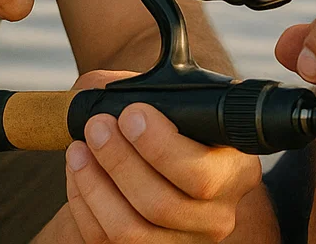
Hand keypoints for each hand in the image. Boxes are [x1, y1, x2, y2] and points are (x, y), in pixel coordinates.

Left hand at [56, 70, 265, 242]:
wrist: (170, 155)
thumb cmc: (176, 124)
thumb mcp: (182, 102)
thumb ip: (153, 87)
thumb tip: (105, 89)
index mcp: (236, 172)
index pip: (201, 174)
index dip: (160, 147)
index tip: (131, 113)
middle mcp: (217, 215)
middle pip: (162, 205)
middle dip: (120, 162)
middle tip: (97, 126)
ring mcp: (183, 241)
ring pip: (130, 230)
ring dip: (94, 186)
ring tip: (78, 148)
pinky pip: (106, 241)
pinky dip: (83, 206)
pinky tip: (78, 173)